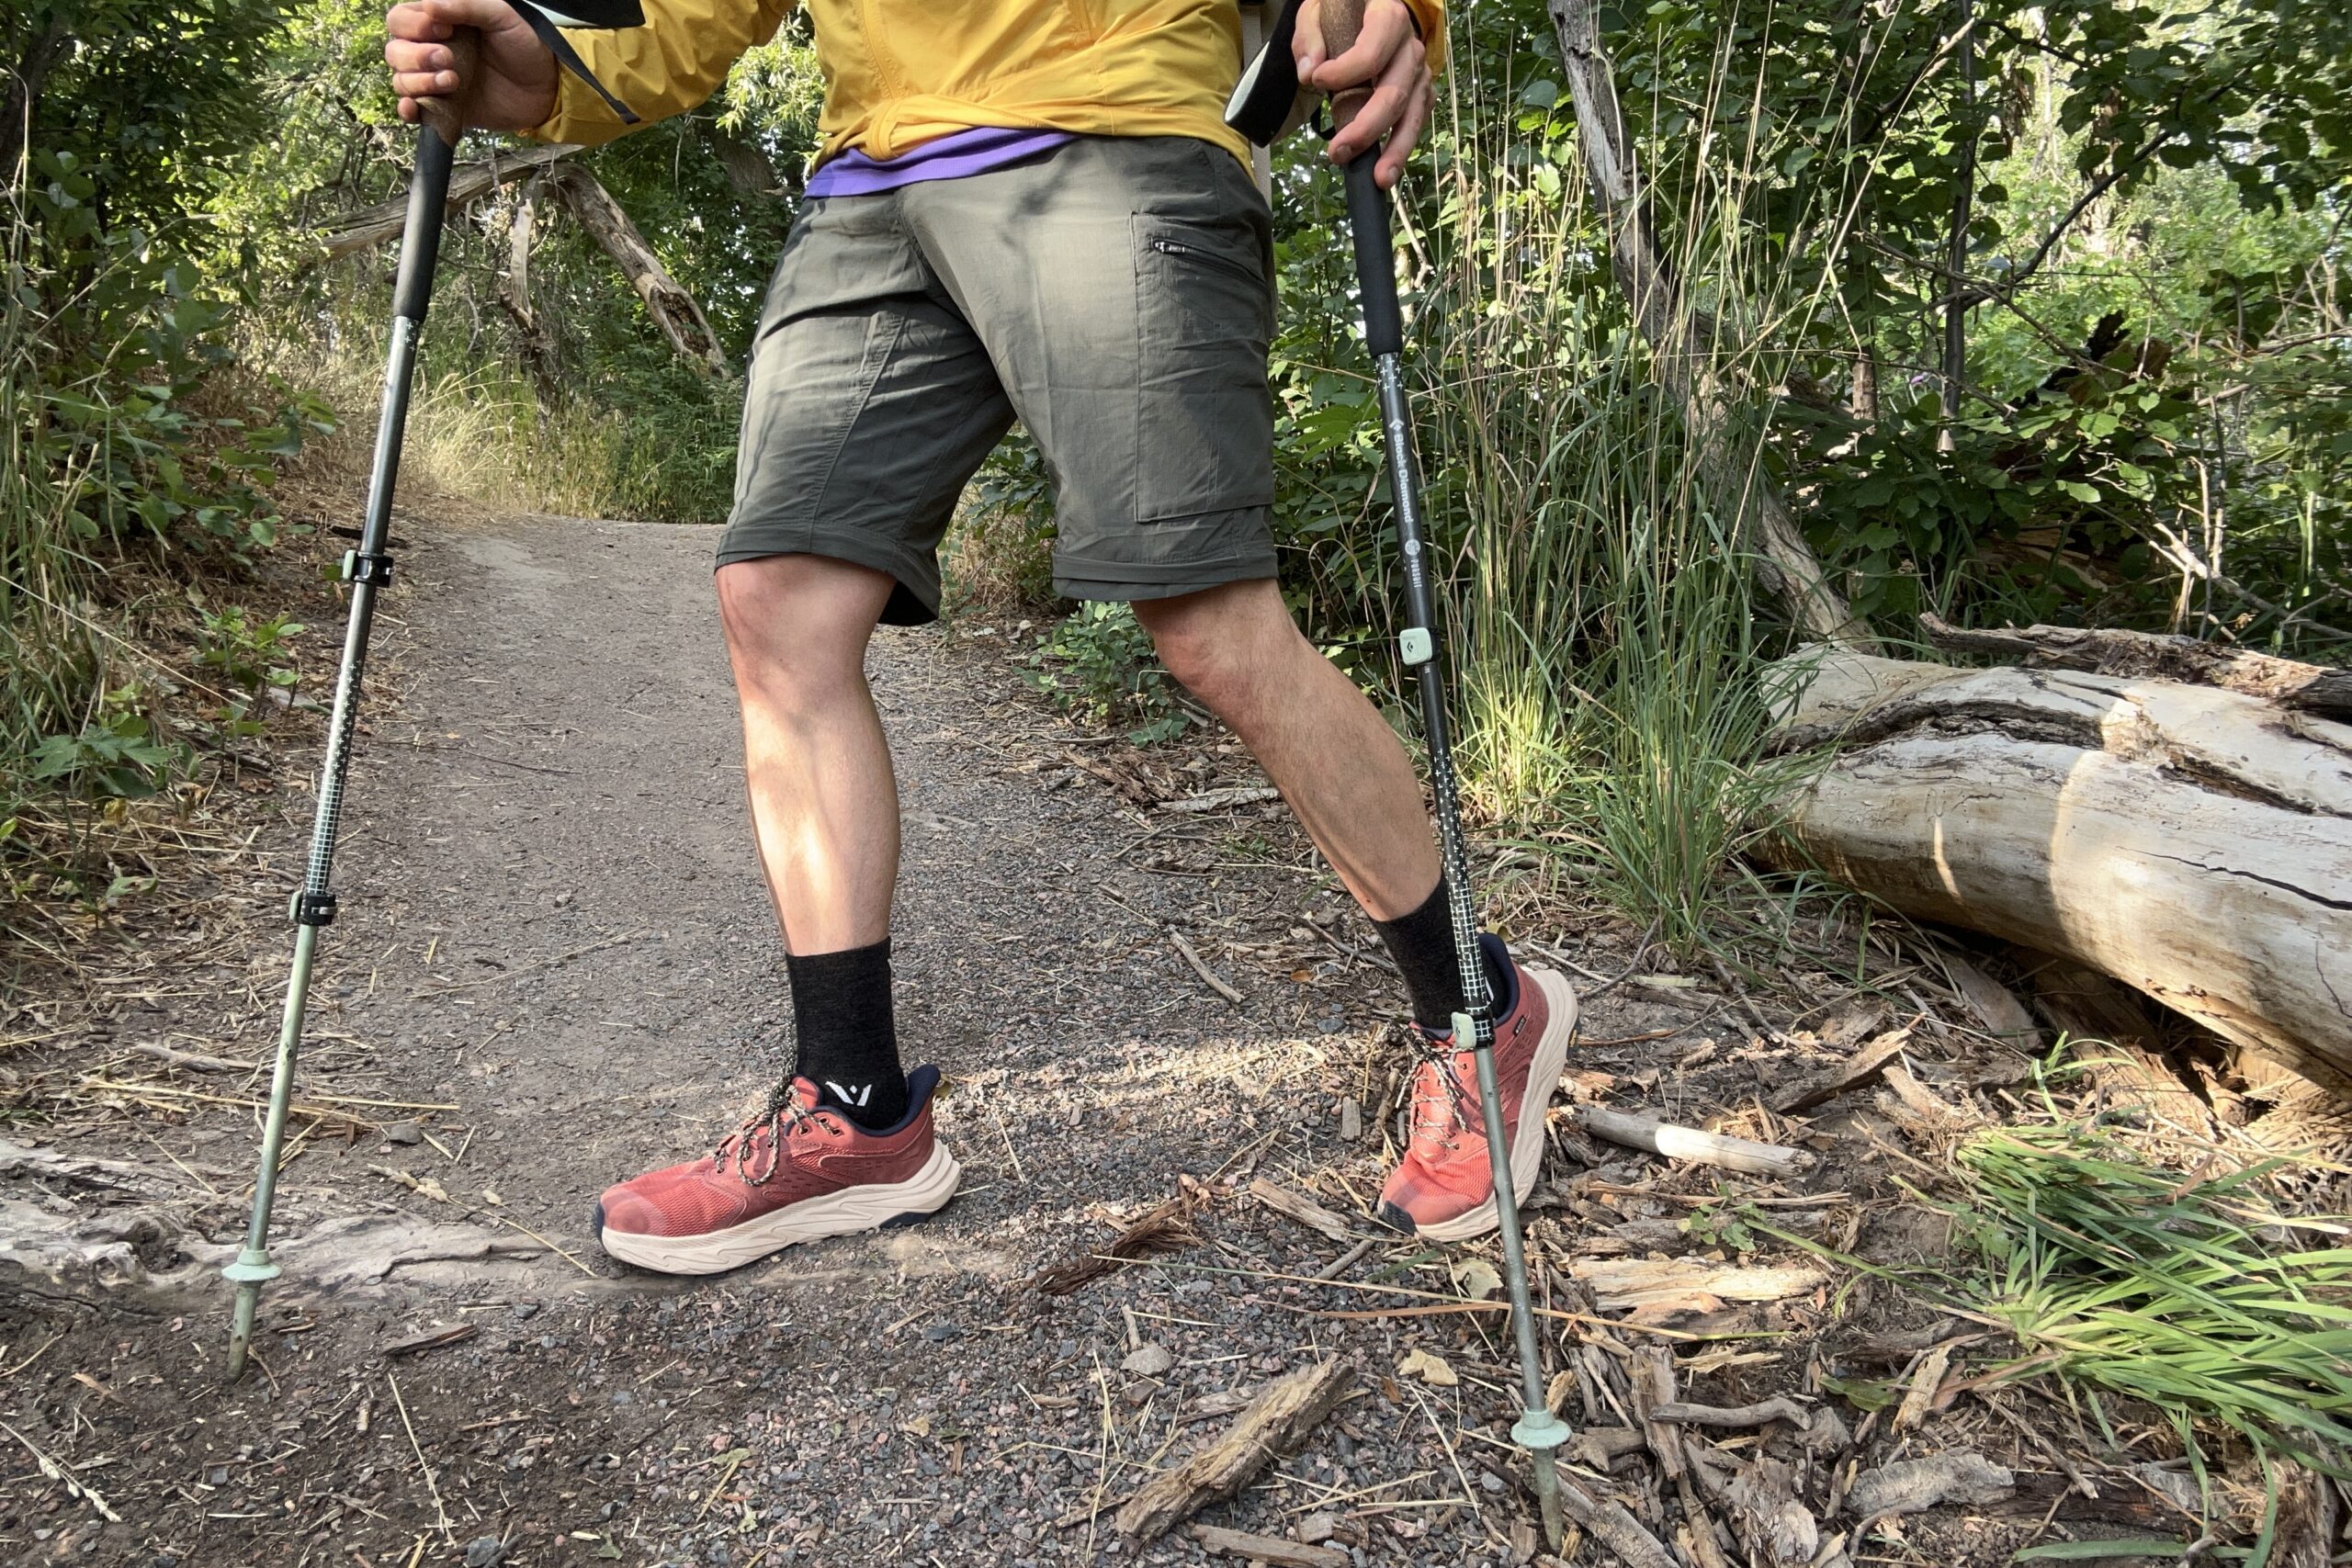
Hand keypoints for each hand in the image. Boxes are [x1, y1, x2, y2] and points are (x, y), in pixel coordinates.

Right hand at [386, 0, 558, 133]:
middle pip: (395, 51)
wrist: (547, 87)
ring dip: (418, 81)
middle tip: (448, 59)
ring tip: (452, 82)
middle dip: (416, 56)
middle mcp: (430, 50)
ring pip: (401, 80)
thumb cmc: (525, 44)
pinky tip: (415, 108)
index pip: (401, 20)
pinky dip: (407, 110)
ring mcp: (435, 80)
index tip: (444, 31)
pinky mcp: (443, 108)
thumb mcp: (500, 15)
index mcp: (438, 22)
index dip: (414, 25)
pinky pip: (412, 110)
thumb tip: (429, 6)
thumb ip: (466, 5)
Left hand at [1292, 0, 1433, 188]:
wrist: (1372, 8)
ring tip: (1379, 179)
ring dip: (1396, 150)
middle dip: (1366, 128)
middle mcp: (1411, 46)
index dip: (1345, 72)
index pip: (1372, 53)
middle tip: (1338, 152)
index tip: (1316, 80)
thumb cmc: (1345, 9)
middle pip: (1394, 93)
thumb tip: (1309, 72)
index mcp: (1388, 18)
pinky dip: (1403, 147)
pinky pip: (1416, 121)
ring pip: (1412, 115)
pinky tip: (1388, 169)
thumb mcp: (1318, 9)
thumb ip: (1309, 36)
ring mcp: (1419, 72)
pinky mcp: (1421, 91)